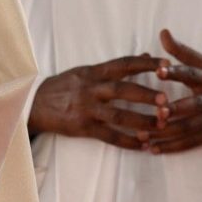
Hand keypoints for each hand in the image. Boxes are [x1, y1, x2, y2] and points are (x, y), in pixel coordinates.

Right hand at [27, 55, 169, 148]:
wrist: (34, 104)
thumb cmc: (64, 86)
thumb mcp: (86, 71)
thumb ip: (116, 67)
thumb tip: (145, 56)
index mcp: (93, 72)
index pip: (123, 64)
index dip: (146, 64)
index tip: (167, 64)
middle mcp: (91, 89)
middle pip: (122, 90)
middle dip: (146, 95)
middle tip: (167, 101)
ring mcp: (87, 109)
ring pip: (118, 115)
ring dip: (141, 121)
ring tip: (160, 126)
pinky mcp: (83, 128)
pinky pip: (109, 136)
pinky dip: (128, 142)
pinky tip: (143, 145)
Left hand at [144, 29, 201, 154]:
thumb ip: (183, 51)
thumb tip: (162, 32)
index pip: (192, 73)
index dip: (176, 71)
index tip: (159, 70)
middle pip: (195, 106)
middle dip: (177, 110)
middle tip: (158, 112)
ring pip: (190, 128)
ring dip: (167, 133)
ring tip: (144, 135)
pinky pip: (192, 143)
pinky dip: (173, 147)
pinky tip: (154, 149)